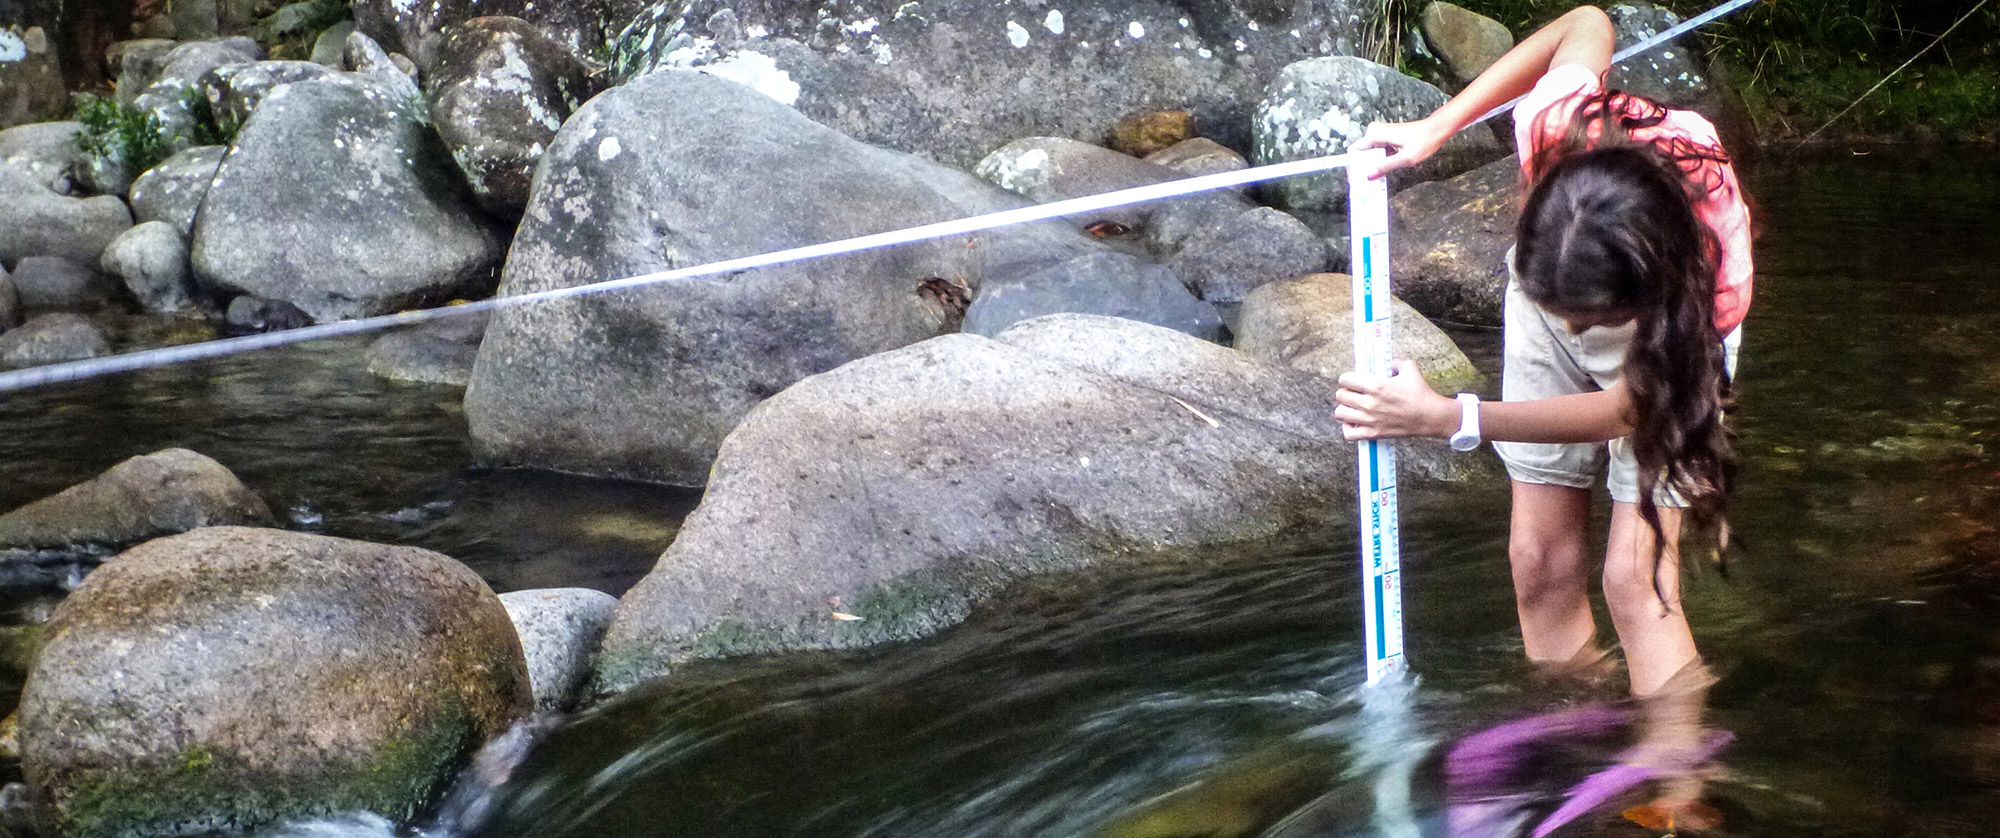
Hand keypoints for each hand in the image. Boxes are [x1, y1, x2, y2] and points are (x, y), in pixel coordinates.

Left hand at [1335, 360, 1456, 439]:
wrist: (1430, 416)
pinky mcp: (1373, 434)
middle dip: (1345, 392)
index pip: (1345, 379)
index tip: (1353, 380)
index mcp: (1376, 386)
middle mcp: (1369, 403)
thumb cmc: (1421, 394)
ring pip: (1340, 413)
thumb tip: (1387, 363)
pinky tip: (1355, 422)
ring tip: (1354, 407)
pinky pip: (1348, 433)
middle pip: (1340, 396)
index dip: (1347, 378)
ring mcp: (1370, 420)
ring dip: (1345, 408)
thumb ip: (1395, 362)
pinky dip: (1348, 428)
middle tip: (1354, 393)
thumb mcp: (1410, 369)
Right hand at [1352, 117, 1451, 179]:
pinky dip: (1376, 163)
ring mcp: (1379, 134)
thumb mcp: (1406, 158)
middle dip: (1360, 170)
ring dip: (1369, 167)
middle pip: (1359, 154)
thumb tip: (1369, 176)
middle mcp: (1374, 132)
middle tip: (1364, 185)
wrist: (1435, 130)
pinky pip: (1375, 152)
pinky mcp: (1384, 138)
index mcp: (1376, 134)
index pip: (1354, 152)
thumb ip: (1386, 166)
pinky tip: (1380, 173)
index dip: (1352, 167)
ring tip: (1372, 182)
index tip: (1355, 180)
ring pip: (1367, 154)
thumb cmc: (1424, 141)